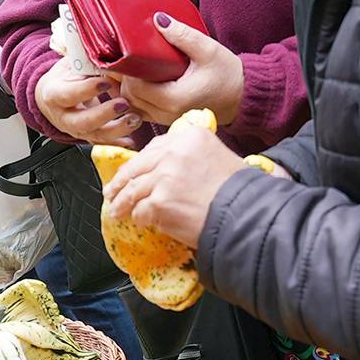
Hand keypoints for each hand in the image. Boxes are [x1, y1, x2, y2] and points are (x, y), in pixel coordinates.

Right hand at [36, 64, 141, 144]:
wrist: (53, 94)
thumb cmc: (64, 77)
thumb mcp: (70, 65)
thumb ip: (86, 62)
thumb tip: (111, 56)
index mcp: (54, 95)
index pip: (69, 95)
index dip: (87, 89)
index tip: (105, 82)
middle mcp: (63, 117)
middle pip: (82, 122)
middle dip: (104, 114)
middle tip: (124, 104)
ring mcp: (75, 130)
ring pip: (94, 135)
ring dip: (117, 130)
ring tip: (135, 119)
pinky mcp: (87, 137)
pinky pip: (102, 143)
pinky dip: (118, 143)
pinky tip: (131, 140)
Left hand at [102, 122, 246, 246]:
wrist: (247, 215)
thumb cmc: (240, 192)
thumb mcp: (219, 158)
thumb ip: (193, 157)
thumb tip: (170, 169)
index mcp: (190, 136)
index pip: (154, 147)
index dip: (140, 162)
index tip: (133, 171)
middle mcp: (175, 152)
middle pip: (138, 166)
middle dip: (122, 181)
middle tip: (113, 192)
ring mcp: (165, 176)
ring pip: (134, 189)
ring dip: (122, 202)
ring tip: (117, 210)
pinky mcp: (160, 201)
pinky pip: (141, 211)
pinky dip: (140, 219)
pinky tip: (141, 222)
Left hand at [115, 14, 244, 127]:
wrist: (242, 95)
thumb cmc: (228, 74)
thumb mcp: (207, 49)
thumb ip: (182, 35)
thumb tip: (158, 20)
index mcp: (175, 98)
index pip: (136, 88)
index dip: (127, 73)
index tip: (126, 56)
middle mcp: (169, 113)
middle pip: (131, 99)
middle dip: (124, 81)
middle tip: (125, 61)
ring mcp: (168, 119)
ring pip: (135, 108)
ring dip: (128, 91)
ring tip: (129, 71)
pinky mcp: (169, 119)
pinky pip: (144, 112)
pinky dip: (137, 99)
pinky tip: (138, 83)